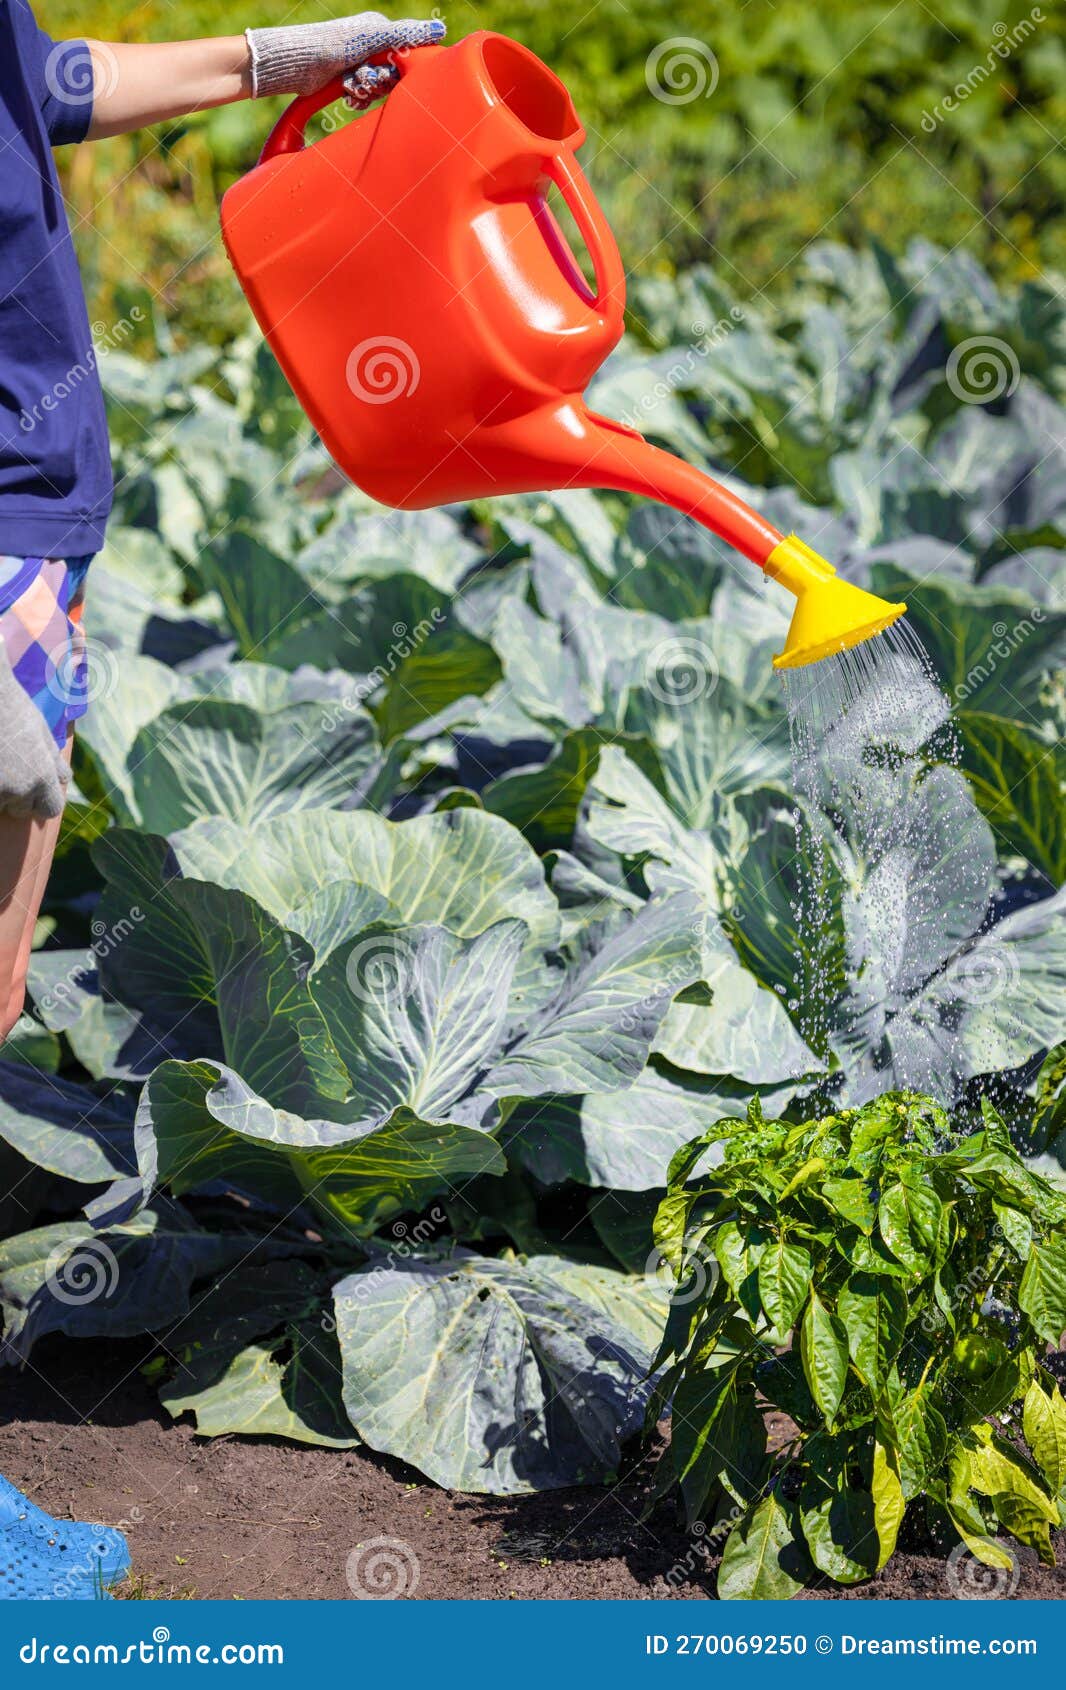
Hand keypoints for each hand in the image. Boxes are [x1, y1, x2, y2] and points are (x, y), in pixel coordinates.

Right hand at [0, 650, 68, 820]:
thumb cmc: (11, 706)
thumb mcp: (41, 730)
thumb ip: (53, 760)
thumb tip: (65, 778)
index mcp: (42, 777)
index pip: (51, 808)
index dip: (41, 800)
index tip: (31, 789)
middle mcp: (18, 788)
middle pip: (21, 810)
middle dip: (15, 797)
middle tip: (6, 768)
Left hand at [245, 12, 444, 99]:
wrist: (298, 63)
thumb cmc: (335, 45)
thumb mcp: (375, 37)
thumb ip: (408, 34)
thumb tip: (440, 30)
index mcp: (380, 31)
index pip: (408, 53)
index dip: (403, 69)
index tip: (391, 73)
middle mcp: (371, 46)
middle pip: (394, 74)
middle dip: (381, 81)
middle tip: (367, 79)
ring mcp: (358, 64)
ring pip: (378, 88)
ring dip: (367, 91)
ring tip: (352, 85)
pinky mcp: (347, 82)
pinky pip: (364, 97)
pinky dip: (357, 98)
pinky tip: (347, 94)